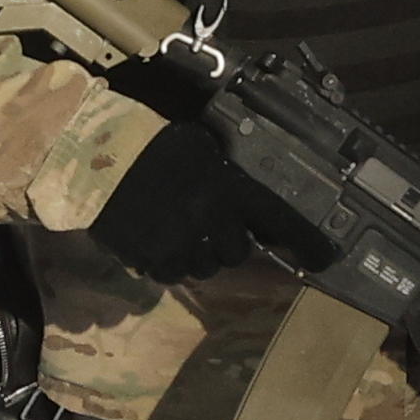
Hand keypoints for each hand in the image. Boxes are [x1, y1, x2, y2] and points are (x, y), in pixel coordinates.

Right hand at [90, 119, 295, 284]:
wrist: (97, 159)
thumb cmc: (152, 146)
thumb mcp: (204, 150)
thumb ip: (230, 177)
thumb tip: (252, 202)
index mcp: (229, 187)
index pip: (280, 220)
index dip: (306, 242)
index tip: (323, 257)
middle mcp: (213, 220)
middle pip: (238, 252)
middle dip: (228, 242)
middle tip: (210, 226)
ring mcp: (183, 244)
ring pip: (207, 267)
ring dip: (200, 254)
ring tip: (181, 232)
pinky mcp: (154, 261)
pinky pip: (173, 274)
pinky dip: (170, 263)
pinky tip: (158, 240)